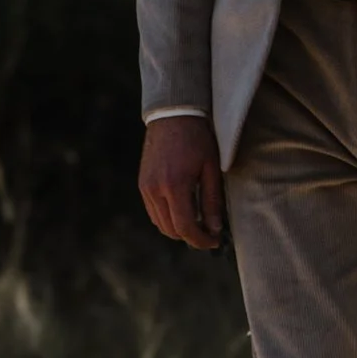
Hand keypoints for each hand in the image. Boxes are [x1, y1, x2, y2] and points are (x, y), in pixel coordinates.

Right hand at [139, 114, 224, 249]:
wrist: (173, 115)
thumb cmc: (197, 139)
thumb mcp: (211, 169)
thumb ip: (212, 201)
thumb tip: (214, 229)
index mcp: (175, 185)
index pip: (185, 227)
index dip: (200, 240)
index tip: (214, 242)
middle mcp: (155, 189)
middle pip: (171, 230)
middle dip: (190, 236)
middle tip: (209, 233)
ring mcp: (145, 188)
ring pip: (160, 223)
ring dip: (178, 229)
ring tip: (198, 223)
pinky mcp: (142, 184)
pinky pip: (153, 212)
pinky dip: (167, 218)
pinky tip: (183, 211)